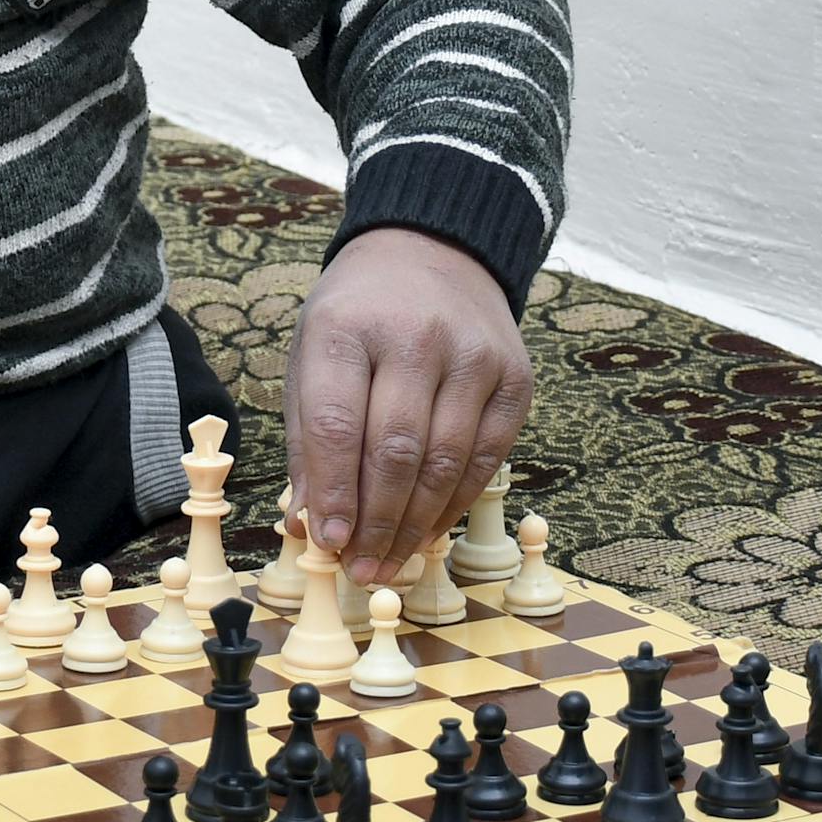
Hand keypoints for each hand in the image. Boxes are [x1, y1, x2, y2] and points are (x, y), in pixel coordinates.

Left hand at [285, 226, 534, 586]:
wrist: (431, 251)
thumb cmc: (358, 317)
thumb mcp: (312, 357)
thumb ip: (309, 440)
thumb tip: (308, 524)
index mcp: (346, 327)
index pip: (339, 426)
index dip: (334, 494)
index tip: (326, 543)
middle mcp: (415, 336)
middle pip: (395, 451)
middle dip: (375, 524)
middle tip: (360, 570)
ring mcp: (472, 354)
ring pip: (444, 462)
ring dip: (415, 525)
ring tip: (390, 563)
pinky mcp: (514, 375)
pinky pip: (486, 456)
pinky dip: (454, 502)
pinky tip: (430, 528)